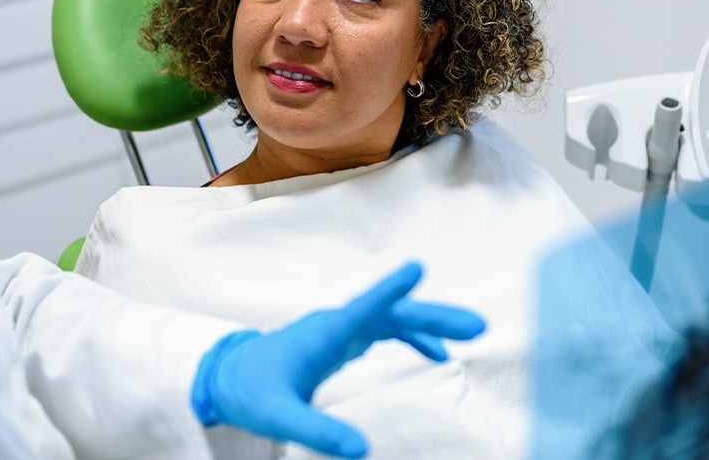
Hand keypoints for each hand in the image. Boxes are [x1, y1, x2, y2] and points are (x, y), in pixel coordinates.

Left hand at [191, 261, 484, 457]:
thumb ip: (318, 432)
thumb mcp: (281, 417)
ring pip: (394, 317)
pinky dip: (413, 337)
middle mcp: (337, 324)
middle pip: (392, 312)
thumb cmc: (253, 392)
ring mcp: (343, 328)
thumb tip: (362, 451)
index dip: (389, 290)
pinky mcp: (345, 337)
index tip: (417, 267)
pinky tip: (437, 355)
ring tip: (473, 332)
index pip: (361, 309)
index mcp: (322, 336)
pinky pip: (387, 329)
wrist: (230, 375)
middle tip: (478, 325)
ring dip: (431, 322)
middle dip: (433, 315)